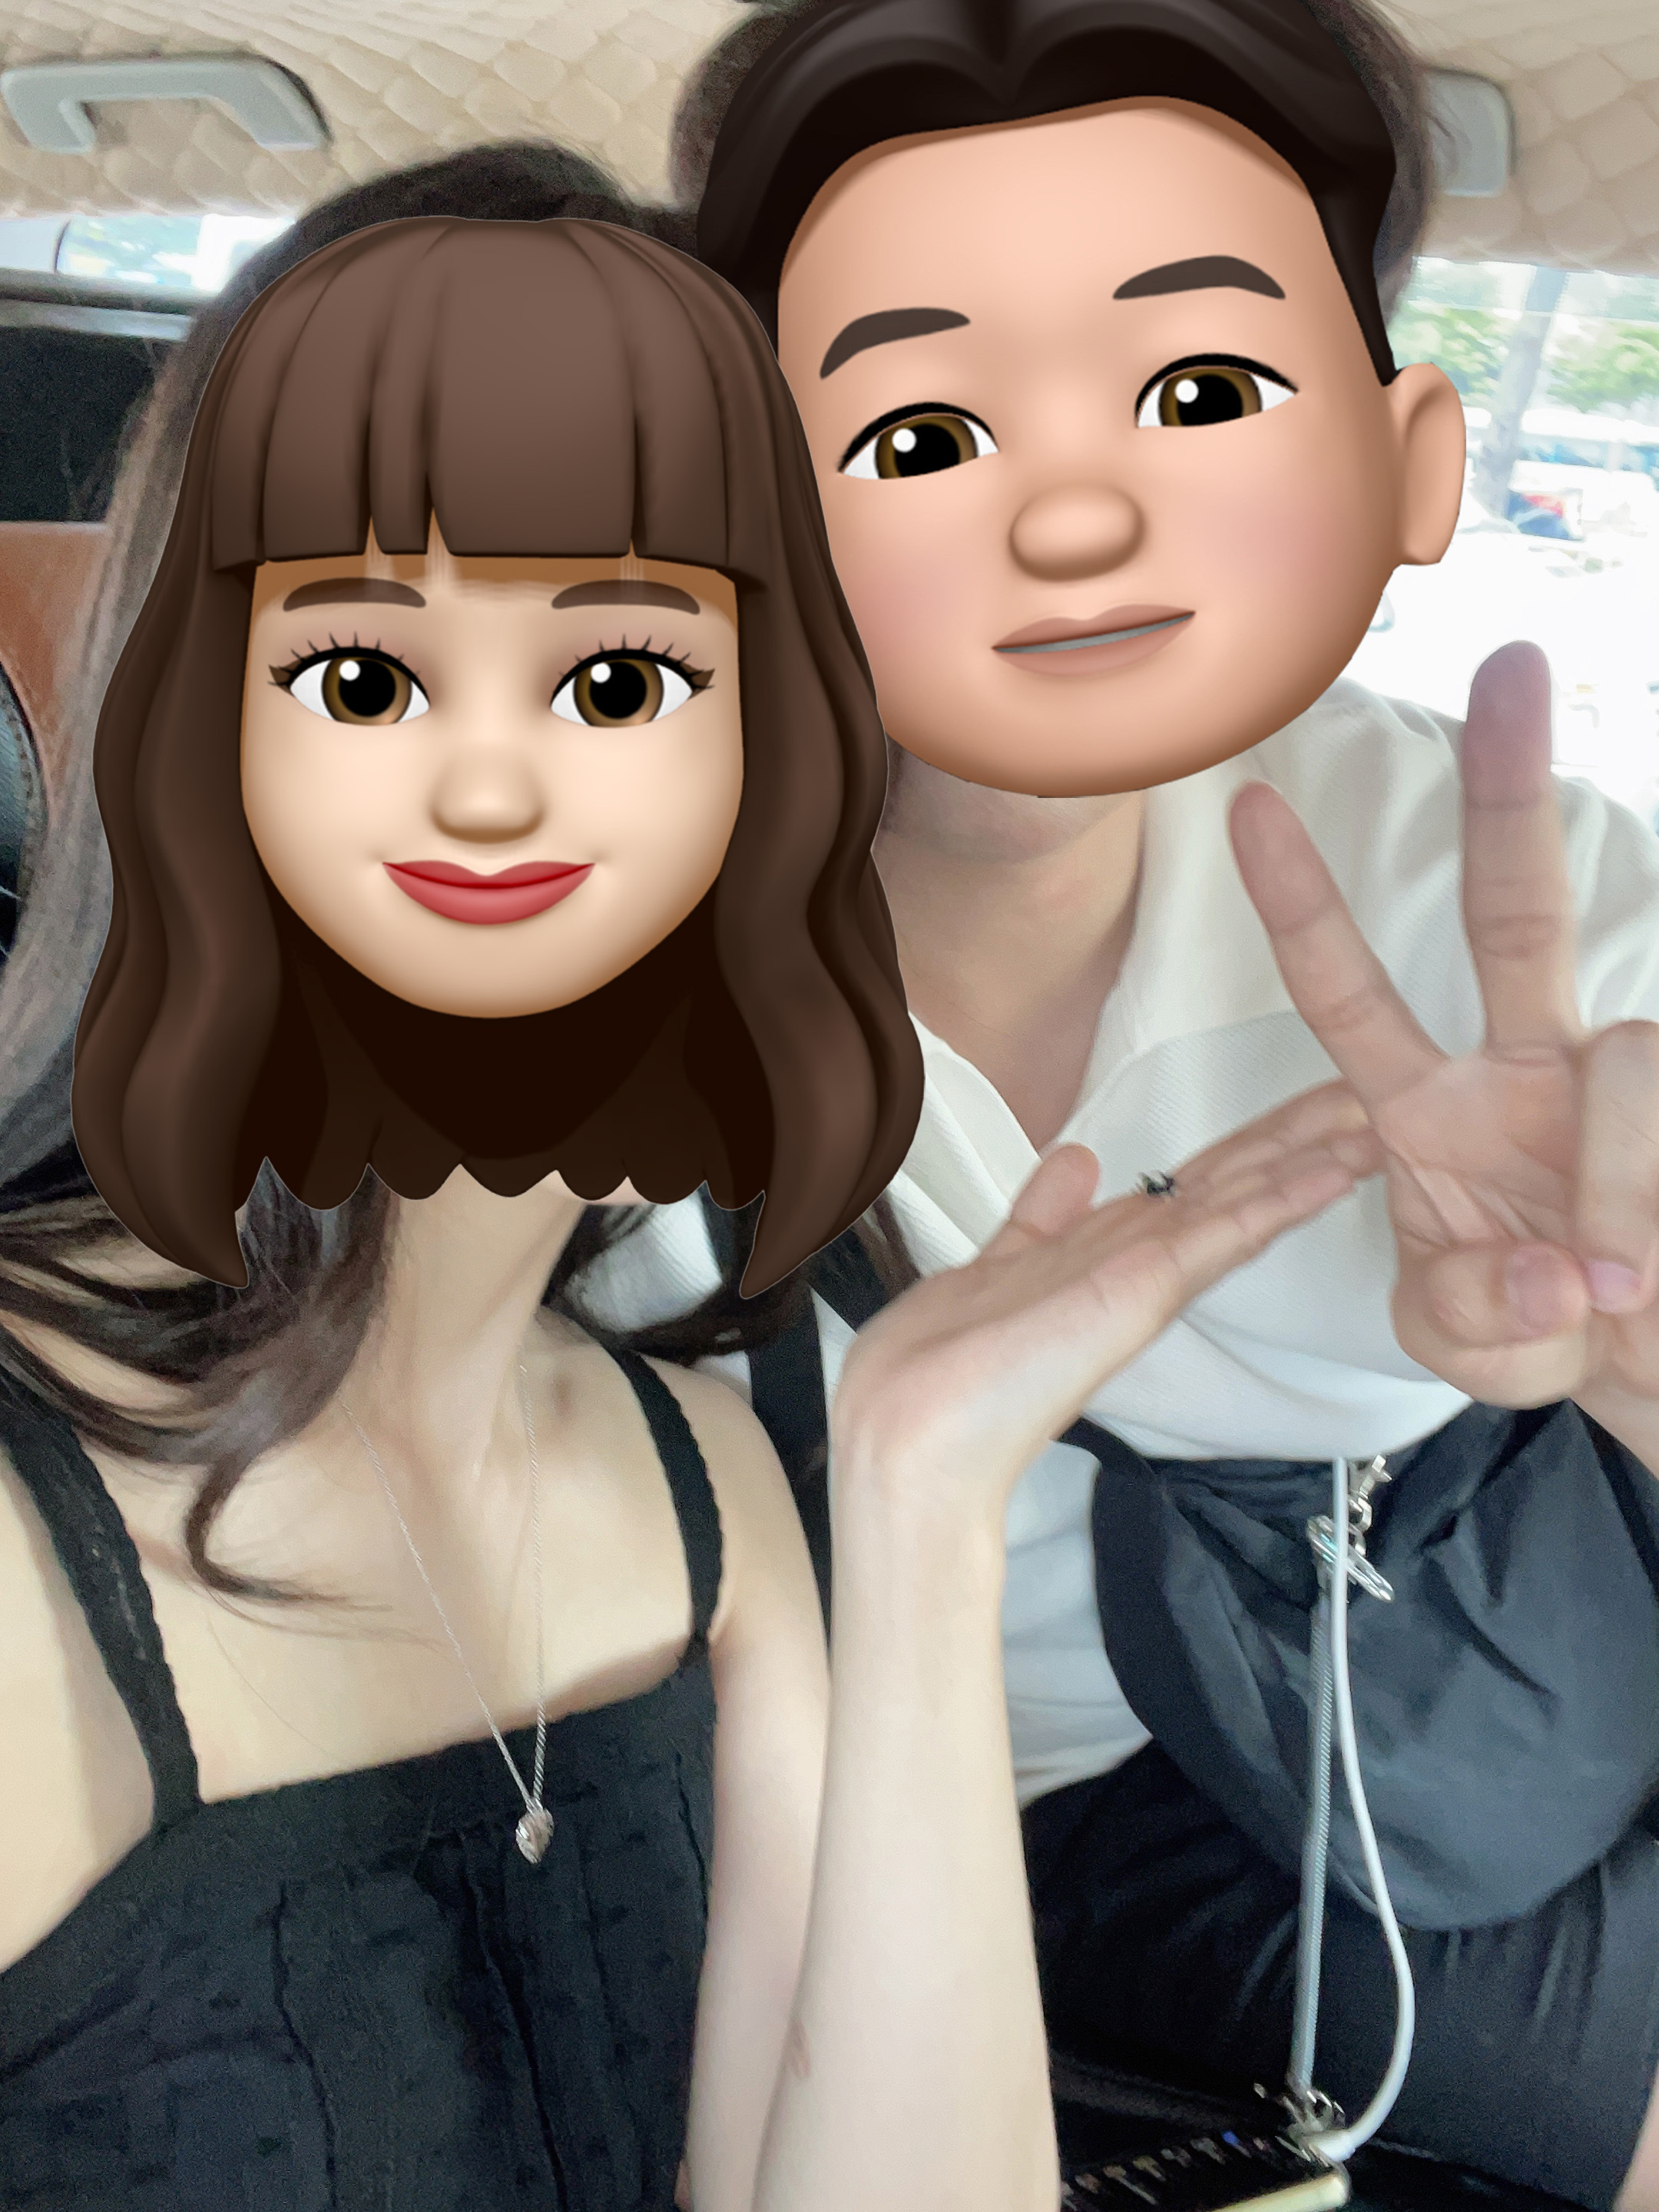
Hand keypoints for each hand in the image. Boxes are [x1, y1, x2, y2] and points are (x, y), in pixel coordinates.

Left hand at [832, 1081, 1380, 1514]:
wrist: (919, 1430)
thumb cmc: (948, 1362)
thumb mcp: (1003, 1260)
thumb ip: (1045, 1213)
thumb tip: (1078, 1159)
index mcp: (1109, 1249)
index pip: (1198, 1185)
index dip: (1256, 1145)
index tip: (1315, 1107)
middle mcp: (1137, 1261)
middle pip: (1232, 1183)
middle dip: (1300, 1136)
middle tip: (1375, 1093)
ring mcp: (1146, 1276)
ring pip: (1242, 1198)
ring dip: (1311, 1154)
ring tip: (1380, 1115)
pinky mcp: (1144, 1288)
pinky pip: (1224, 1230)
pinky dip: (1282, 1197)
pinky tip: (1338, 1167)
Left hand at [1228, 640, 1658, 1410]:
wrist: (1648, 1361)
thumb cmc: (1542, 1331)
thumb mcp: (1478, 1343)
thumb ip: (1484, 1314)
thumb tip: (1571, 1272)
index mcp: (1426, 1112)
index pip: (1347, 996)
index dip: (1300, 908)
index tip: (1246, 805)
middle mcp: (1520, 1066)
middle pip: (1511, 912)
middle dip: (1507, 793)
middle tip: (1511, 661)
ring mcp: (1615, 1075)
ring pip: (1626, 1059)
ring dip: (1623, 1190)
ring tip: (1628, 1283)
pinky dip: (1656, 1201)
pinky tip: (1652, 1256)